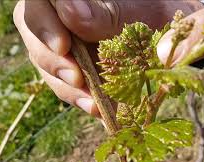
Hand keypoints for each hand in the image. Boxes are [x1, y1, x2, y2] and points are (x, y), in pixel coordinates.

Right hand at [13, 0, 203, 116]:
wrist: (169, 36)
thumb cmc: (156, 14)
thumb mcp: (138, 11)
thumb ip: (107, 13)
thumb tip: (70, 12)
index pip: (41, 3)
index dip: (43, 23)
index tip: (63, 46)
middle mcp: (62, 17)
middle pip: (34, 33)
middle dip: (53, 60)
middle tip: (76, 79)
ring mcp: (67, 43)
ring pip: (47, 63)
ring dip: (67, 87)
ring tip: (92, 103)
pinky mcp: (76, 67)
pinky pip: (67, 83)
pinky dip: (80, 98)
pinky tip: (97, 109)